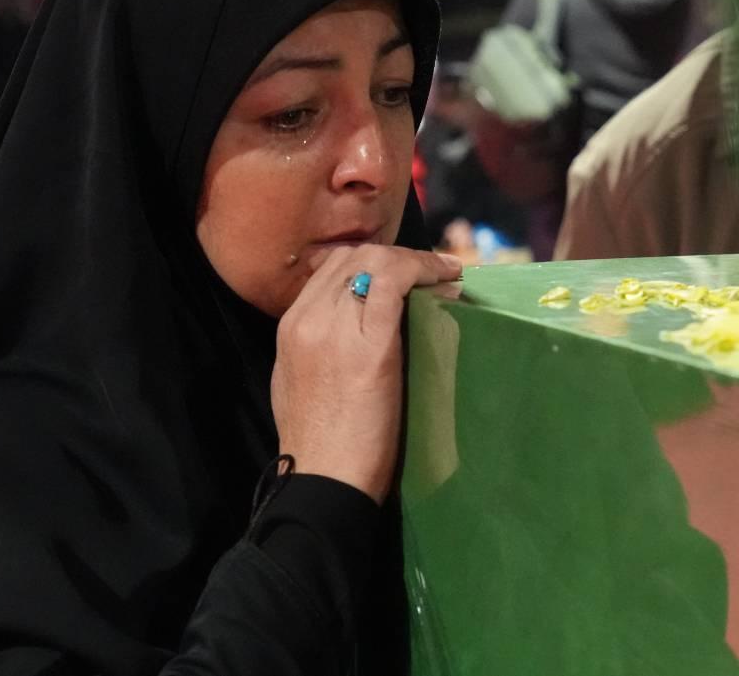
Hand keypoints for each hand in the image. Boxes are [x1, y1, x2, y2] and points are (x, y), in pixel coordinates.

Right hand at [272, 245, 461, 503]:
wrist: (324, 482)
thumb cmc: (322, 445)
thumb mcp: (302, 382)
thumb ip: (323, 345)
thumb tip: (364, 322)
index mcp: (290, 328)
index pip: (333, 268)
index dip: (378, 261)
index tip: (408, 271)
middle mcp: (307, 319)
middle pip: (355, 257)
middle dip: (400, 256)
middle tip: (434, 271)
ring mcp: (333, 329)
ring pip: (376, 261)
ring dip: (417, 262)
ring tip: (446, 275)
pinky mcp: (368, 345)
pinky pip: (395, 283)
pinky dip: (425, 272)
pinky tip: (448, 282)